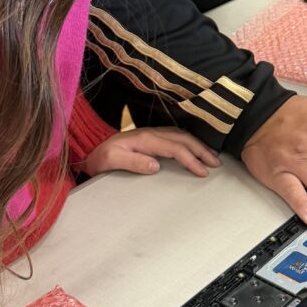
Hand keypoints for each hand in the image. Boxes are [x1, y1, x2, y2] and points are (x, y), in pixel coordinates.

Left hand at [83, 126, 220, 177]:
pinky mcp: (152, 136)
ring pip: (182, 136)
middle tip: (216, 164)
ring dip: (198, 145)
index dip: (191, 159)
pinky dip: (190, 142)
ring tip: (211, 157)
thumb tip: (156, 166)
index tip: (203, 172)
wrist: (91, 148)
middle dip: (202, 150)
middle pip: (183, 139)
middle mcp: (152, 133)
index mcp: (145, 139)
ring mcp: (152, 133)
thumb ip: (133, 162)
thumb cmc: (100, 157)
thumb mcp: (112, 161)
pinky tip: (195, 149)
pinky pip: (176, 136)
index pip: (175, 148)